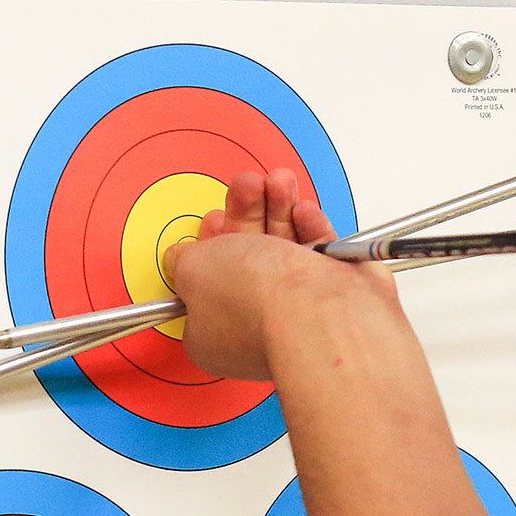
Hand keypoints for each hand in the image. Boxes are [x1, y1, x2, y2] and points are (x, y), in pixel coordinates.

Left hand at [165, 169, 393, 380]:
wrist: (317, 310)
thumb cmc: (256, 300)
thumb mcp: (192, 270)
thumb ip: (183, 261)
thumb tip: (180, 259)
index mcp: (214, 331)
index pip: (207, 284)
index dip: (209, 244)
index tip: (214, 219)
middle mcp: (257, 322)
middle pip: (247, 257)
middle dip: (247, 213)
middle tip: (248, 187)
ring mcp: (297, 309)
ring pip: (285, 249)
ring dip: (280, 208)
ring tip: (279, 184)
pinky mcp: (335, 293)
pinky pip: (320, 253)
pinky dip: (311, 226)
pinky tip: (302, 212)